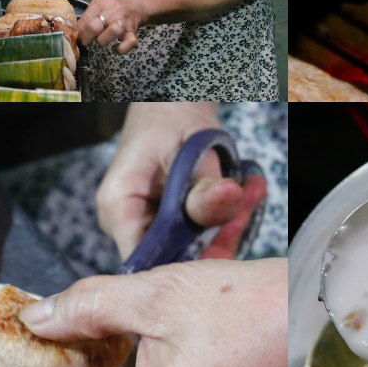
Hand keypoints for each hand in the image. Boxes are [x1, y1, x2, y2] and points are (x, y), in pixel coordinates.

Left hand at [78, 0, 148, 55]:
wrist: (139, 3)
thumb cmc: (116, 3)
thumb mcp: (100, 1)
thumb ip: (88, 14)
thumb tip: (73, 29)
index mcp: (103, 2)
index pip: (85, 20)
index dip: (79, 32)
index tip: (79, 37)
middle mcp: (113, 12)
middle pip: (95, 27)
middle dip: (87, 38)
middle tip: (87, 41)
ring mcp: (124, 23)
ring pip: (112, 33)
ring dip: (103, 41)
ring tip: (102, 41)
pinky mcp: (133, 33)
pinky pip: (129, 44)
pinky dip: (121, 49)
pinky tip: (115, 48)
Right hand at [96, 102, 264, 261]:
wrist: (169, 103)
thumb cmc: (171, 118)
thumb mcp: (191, 149)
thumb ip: (204, 185)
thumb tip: (225, 201)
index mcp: (118, 205)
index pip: (143, 259)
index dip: (183, 264)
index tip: (221, 247)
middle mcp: (123, 221)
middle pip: (170, 257)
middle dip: (216, 238)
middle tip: (245, 209)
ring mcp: (141, 222)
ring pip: (188, 246)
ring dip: (226, 224)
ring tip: (249, 192)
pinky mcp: (160, 220)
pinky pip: (193, 232)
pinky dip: (221, 216)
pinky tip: (244, 192)